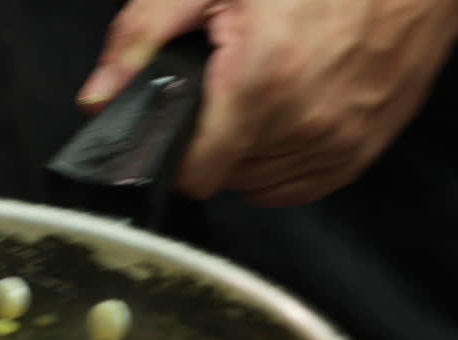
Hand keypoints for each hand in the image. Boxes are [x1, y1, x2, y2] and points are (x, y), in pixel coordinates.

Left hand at [76, 0, 457, 206]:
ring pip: (258, 185)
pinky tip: (281, 119)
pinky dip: (280, 163)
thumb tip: (97, 98)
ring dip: (244, 154)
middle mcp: (302, 126)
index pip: (193, 172)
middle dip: (208, 141)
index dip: (170, 157)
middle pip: (222, 177)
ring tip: (253, 99)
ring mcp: (337, 146)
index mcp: (260, 84)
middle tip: (219, 91)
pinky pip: (297, 187)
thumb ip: (143, 35)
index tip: (169, 130)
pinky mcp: (361, 154)